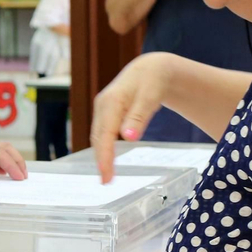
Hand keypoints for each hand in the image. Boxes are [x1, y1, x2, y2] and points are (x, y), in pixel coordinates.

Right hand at [90, 53, 173, 181]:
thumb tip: (128, 139)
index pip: (105, 135)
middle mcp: (102, 106)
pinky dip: (104, 147)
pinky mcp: (106, 112)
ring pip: (98, 136)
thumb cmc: (152, 81)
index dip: (104, 156)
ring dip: (101, 155)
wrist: (151, 69)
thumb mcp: (149, 97)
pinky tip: (108, 158)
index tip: (106, 175)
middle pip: (98, 138)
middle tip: (106, 182)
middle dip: (101, 160)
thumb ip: (138, 118)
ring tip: (107, 175)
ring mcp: (102, 109)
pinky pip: (102, 133)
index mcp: (111, 102)